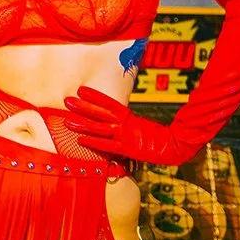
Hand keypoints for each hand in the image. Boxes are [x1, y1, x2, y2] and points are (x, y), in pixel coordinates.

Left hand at [65, 86, 200, 164]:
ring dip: (82, 124)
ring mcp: (124, 135)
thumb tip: (114, 122)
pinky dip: (92, 142)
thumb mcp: (139, 126)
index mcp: (128, 116)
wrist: (172, 145)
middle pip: (99, 113)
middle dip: (82, 107)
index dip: (94, 96)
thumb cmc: (156, 137)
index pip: (108, 102)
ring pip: (99, 128)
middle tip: (67, 101)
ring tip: (67, 120)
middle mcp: (124, 123)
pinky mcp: (125, 149)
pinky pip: (105, 145)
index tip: (81, 90)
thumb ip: (126, 124)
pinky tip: (79, 140)